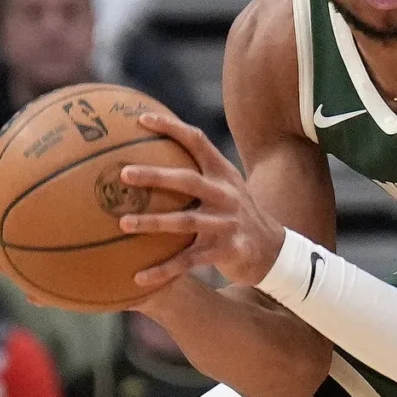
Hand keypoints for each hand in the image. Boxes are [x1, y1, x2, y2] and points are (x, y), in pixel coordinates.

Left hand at [119, 112, 283, 291]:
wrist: (274, 250)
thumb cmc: (236, 215)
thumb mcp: (227, 187)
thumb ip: (198, 173)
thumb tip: (151, 154)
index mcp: (223, 173)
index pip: (197, 141)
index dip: (170, 128)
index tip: (140, 119)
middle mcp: (227, 195)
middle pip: (188, 181)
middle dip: (156, 176)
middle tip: (124, 173)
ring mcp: (227, 223)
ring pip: (186, 221)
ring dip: (153, 222)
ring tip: (123, 223)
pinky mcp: (226, 250)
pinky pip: (189, 261)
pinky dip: (163, 269)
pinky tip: (139, 277)